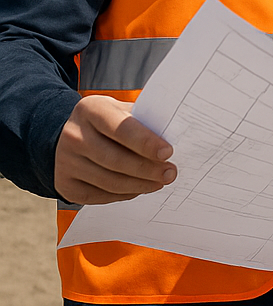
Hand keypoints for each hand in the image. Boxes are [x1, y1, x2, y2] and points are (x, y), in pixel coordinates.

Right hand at [55, 95, 175, 204]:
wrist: (71, 135)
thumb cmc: (109, 121)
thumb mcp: (122, 110)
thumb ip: (143, 119)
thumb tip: (176, 134)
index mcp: (91, 109)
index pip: (121, 128)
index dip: (146, 143)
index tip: (168, 153)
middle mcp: (73, 134)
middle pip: (115, 159)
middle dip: (148, 169)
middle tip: (170, 173)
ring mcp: (65, 161)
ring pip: (108, 181)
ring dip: (139, 185)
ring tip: (159, 182)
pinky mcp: (64, 183)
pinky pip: (98, 195)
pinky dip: (123, 195)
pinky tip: (139, 188)